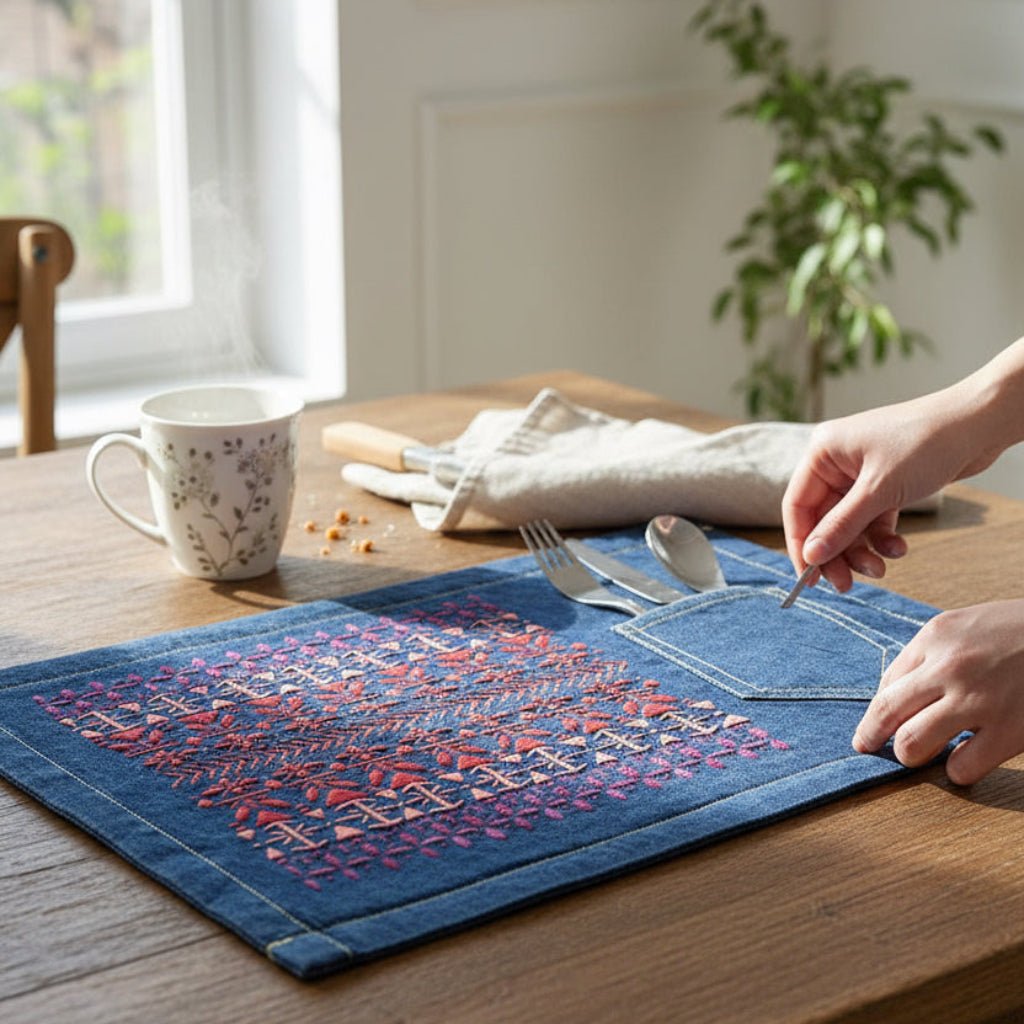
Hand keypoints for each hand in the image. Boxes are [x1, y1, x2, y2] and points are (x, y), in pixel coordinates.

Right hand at [782, 387, 999, 591]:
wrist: (980, 424)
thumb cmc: (926, 443)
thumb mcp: (879, 490)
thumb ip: (841, 526)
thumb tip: (811, 557)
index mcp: (823, 453)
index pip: (797, 506)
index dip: (801, 544)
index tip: (809, 578)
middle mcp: (837, 463)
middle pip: (823, 520)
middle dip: (836, 553)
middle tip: (846, 585)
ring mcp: (861, 474)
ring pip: (849, 524)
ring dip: (862, 550)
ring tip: (880, 570)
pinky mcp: (886, 484)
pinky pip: (872, 520)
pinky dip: (882, 538)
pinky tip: (898, 549)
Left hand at [852, 600, 1023, 784]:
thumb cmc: (1017, 633)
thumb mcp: (963, 626)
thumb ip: (926, 656)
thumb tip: (892, 696)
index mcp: (936, 638)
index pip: (886, 686)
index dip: (872, 716)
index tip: (866, 734)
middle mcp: (950, 667)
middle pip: (887, 715)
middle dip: (874, 738)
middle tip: (871, 749)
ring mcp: (980, 700)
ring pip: (912, 745)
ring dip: (911, 755)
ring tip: (922, 755)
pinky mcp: (1011, 731)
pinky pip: (961, 768)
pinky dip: (957, 771)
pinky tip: (967, 758)